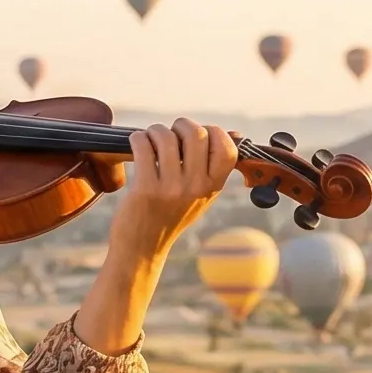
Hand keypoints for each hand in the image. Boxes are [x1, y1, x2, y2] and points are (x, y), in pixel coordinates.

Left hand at [76, 119, 238, 355]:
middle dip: (180, 125)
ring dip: (155, 131)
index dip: (214, 132)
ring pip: (166, 136)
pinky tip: (138, 146)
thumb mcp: (200, 196)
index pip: (228, 148)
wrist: (142, 247)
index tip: (198, 136)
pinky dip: (138, 138)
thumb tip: (233, 133)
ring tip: (150, 140)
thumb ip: (213, 168)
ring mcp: (171, 188)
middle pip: (196, 133)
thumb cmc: (170, 215)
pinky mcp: (145, 188)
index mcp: (213, 187)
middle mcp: (196, 187)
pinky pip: (143, 145)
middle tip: (171, 134)